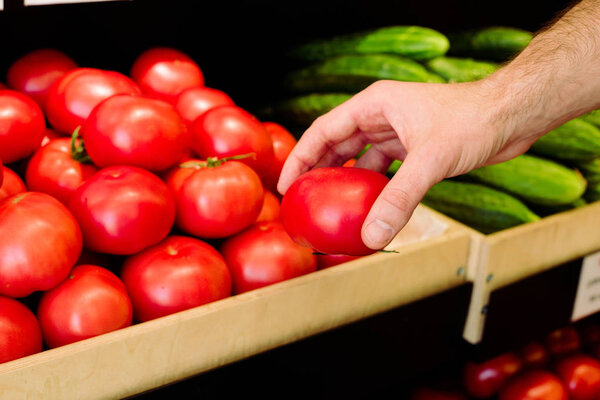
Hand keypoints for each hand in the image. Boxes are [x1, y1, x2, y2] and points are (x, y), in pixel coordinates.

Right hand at [277, 79, 539, 249]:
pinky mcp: (414, 150)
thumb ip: (398, 199)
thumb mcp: (430, 160)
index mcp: (374, 105)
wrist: (512, 116)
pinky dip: (374, 190)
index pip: (324, 131)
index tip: (287, 185)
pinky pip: (384, 172)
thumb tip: (372, 237)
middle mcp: (381, 117)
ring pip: (360, 160)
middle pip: (337, 146)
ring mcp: (397, 133)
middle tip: (303, 201)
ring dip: (347, 183)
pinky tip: (369, 209)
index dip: (301, 157)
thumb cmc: (473, 120)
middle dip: (319, 172)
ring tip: (330, 209)